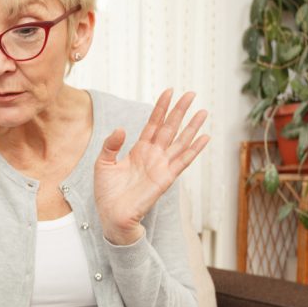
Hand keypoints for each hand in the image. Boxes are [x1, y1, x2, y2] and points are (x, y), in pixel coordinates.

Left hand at [94, 89, 208, 244]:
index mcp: (139, 149)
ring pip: (180, 141)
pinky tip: (205, 137)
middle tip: (191, 94)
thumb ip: (111, 145)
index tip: (169, 91)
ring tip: (203, 111)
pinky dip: (194, 149)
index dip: (161, 108)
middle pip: (170, 128)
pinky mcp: (166, 178)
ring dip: (192, 127)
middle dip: (180, 111)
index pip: (153, 123)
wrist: (112, 215)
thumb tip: (121, 129)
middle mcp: (153, 155)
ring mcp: (161, 166)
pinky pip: (183, 161)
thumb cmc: (107, 192)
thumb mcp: (103, 163)